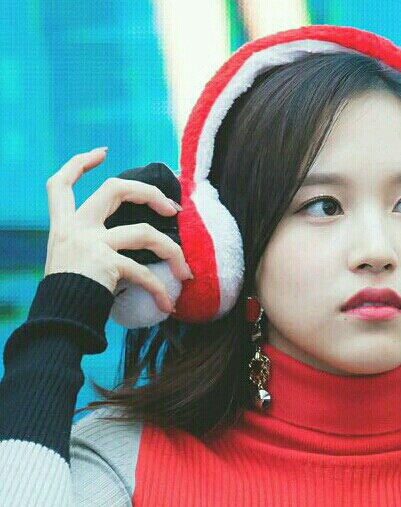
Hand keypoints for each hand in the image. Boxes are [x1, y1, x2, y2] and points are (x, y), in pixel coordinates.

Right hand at [44, 148, 192, 312]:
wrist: (58, 322)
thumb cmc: (68, 298)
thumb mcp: (70, 263)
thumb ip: (91, 245)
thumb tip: (131, 243)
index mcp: (62, 227)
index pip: (60, 185)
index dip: (78, 163)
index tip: (101, 152)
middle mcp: (75, 229)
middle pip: (114, 189)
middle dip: (150, 193)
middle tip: (173, 210)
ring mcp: (90, 244)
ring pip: (145, 233)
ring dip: (173, 252)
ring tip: (185, 271)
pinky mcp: (106, 263)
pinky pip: (145, 273)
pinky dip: (161, 290)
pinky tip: (169, 305)